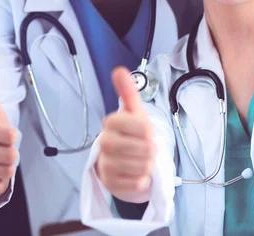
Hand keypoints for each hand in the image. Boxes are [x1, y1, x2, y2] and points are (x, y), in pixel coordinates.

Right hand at [95, 67, 155, 203]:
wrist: (125, 162)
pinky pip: (136, 183)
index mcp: (110, 123)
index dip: (145, 129)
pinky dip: (142, 180)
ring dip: (147, 165)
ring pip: (139, 167)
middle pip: (140, 148)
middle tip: (148, 148)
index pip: (134, 124)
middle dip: (149, 149)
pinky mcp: (110, 184)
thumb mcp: (135, 113)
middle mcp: (104, 143)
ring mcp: (106, 165)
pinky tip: (138, 174)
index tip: (147, 131)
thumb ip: (128, 92)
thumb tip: (119, 70)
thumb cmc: (132, 135)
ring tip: (143, 161)